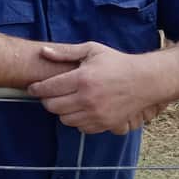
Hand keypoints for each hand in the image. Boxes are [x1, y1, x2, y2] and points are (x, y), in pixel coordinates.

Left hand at [27, 41, 168, 135]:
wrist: (146, 81)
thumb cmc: (117, 63)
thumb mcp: (92, 50)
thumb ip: (66, 53)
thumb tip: (43, 52)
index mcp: (83, 79)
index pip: (48, 88)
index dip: (36, 89)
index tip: (33, 88)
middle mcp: (88, 98)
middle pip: (52, 106)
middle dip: (47, 100)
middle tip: (50, 94)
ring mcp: (97, 114)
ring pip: (64, 119)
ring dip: (61, 111)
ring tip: (66, 101)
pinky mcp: (105, 124)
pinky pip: (80, 128)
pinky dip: (76, 120)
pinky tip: (80, 109)